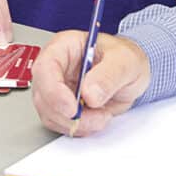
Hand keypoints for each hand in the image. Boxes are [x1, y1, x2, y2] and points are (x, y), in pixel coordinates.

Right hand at [30, 31, 151, 136]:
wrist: (133, 75)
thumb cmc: (126, 59)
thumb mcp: (125, 61)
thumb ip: (108, 75)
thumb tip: (89, 93)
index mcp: (64, 47)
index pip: (45, 67)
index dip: (53, 90)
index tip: (72, 108)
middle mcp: (55, 68)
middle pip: (43, 95)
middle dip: (66, 113)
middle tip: (95, 117)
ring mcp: (56, 89)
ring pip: (50, 114)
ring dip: (76, 123)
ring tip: (102, 116)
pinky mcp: (62, 107)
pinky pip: (60, 124)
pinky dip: (79, 128)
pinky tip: (96, 119)